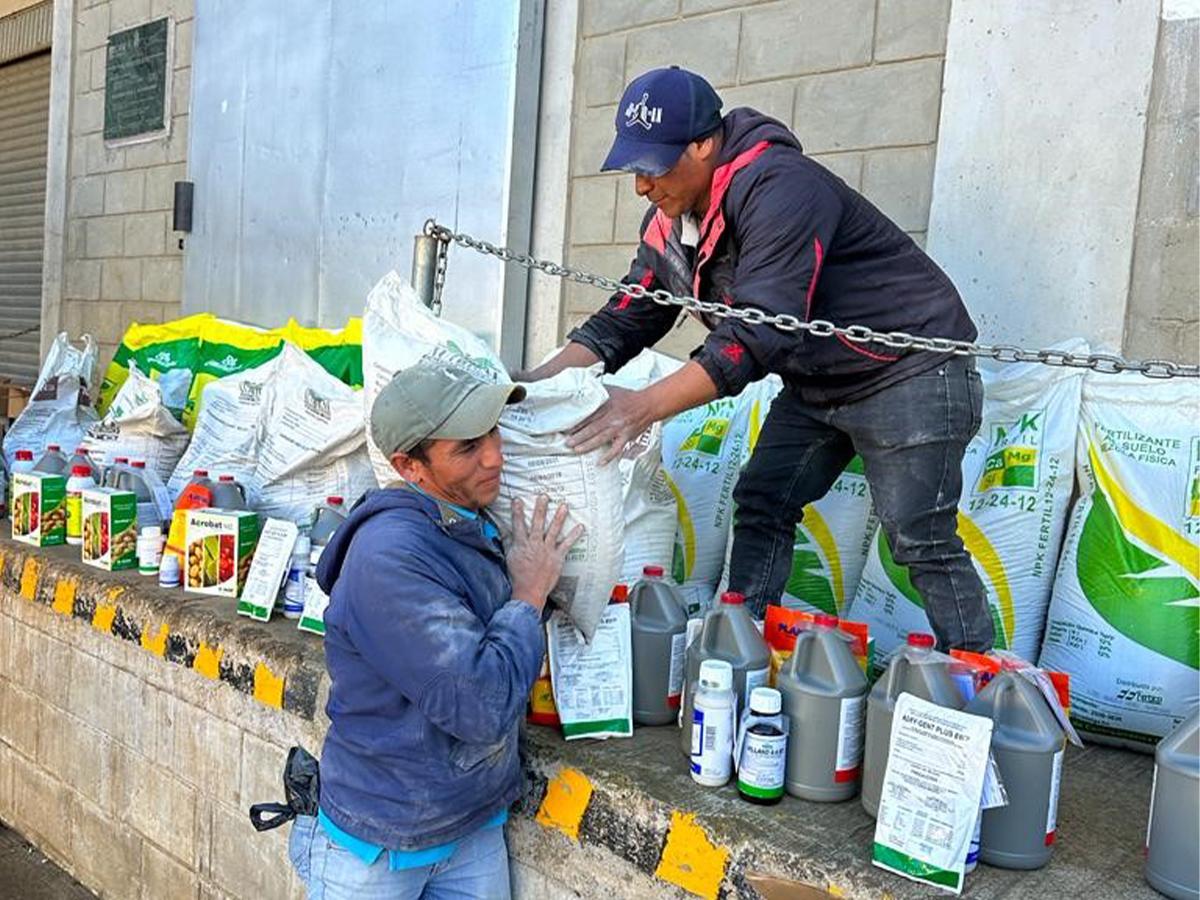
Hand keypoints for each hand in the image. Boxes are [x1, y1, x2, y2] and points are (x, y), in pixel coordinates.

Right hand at [506, 495, 584, 611]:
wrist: (529, 591)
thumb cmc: (517, 576)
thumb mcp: (509, 557)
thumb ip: (508, 542)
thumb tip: (504, 531)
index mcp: (521, 545)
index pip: (518, 525)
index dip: (517, 512)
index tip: (518, 500)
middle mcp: (535, 545)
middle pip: (537, 523)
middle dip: (541, 509)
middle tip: (544, 496)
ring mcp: (547, 550)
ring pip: (553, 530)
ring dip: (559, 517)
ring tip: (564, 506)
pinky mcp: (557, 557)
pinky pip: (567, 544)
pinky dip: (574, 535)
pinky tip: (580, 527)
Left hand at [566, 385, 655, 464]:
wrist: (648, 404)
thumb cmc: (629, 397)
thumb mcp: (611, 389)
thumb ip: (597, 391)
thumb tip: (583, 390)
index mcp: (607, 405)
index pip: (589, 416)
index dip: (577, 423)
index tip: (567, 429)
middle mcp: (612, 417)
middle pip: (593, 428)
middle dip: (579, 436)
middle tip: (567, 442)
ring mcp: (620, 428)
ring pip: (601, 438)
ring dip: (588, 445)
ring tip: (577, 450)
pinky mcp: (627, 436)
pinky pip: (617, 448)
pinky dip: (609, 456)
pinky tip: (600, 462)